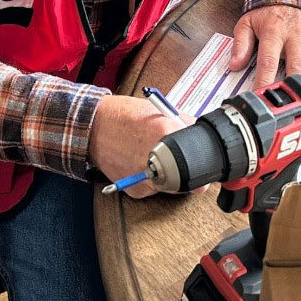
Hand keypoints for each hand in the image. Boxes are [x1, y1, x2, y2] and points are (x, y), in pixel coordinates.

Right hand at [89, 95, 204, 198]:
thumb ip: (182, 122)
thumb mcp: (158, 110)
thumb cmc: (124, 116)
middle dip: (191, 171)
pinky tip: (144, 166)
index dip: (204, 158)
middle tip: (187, 165)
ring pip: (174, 186)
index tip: (206, 161)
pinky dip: (154, 181)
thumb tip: (200, 133)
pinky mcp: (137, 189)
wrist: (93, 127)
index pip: (200, 152)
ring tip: (159, 161)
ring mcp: (146, 176)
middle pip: (190, 175)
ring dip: (173, 177)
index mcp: (165, 131)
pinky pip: (155, 190)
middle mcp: (157, 156)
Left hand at [229, 5, 300, 90]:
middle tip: (293, 109)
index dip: (266, 81)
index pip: (269, 61)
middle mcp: (296, 35)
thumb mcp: (247, 22)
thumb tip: (234, 65)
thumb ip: (240, 44)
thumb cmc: (267, 11)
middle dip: (295, 88)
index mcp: (274, 31)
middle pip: (298, 66)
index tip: (263, 98)